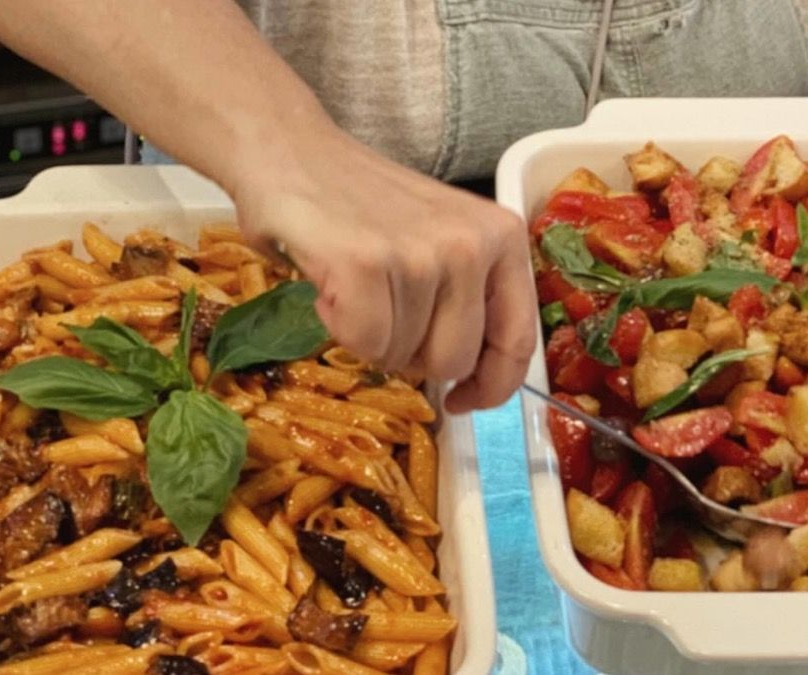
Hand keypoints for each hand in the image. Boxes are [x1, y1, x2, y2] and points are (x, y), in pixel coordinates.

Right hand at [232, 125, 536, 412]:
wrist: (291, 151)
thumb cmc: (364, 204)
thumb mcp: (442, 239)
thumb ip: (468, 298)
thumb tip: (472, 377)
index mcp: (501, 237)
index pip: (516, 340)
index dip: (491, 385)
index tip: (463, 399)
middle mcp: (471, 244)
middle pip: (453, 361)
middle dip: (412, 358)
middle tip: (383, 314)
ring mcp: (420, 254)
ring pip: (402, 356)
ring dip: (370, 338)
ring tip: (353, 286)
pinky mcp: (366, 265)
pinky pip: (364, 343)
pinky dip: (339, 328)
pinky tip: (331, 288)